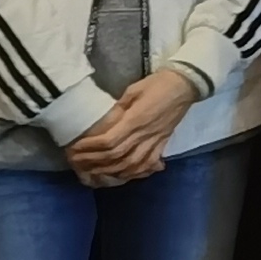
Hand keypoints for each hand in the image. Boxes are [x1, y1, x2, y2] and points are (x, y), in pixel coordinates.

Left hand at [66, 70, 193, 186]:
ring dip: (111, 171)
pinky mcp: (163, 143)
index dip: (90, 148)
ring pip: (132, 165)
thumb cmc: (157, 84)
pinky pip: (148, 164)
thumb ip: (117, 108)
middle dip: (94, 162)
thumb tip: (103, 122)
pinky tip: (124, 175)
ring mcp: (156, 141)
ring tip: (95, 172)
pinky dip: (135, 173)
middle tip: (77, 163)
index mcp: (136, 120)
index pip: (109, 141)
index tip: (74, 148)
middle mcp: (145, 135)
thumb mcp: (133, 90)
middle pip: (117, 156)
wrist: (185, 85)